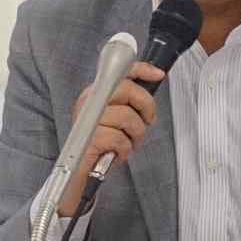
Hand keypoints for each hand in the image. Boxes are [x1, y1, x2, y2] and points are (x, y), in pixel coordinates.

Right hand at [59, 64, 166, 215]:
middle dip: (146, 105)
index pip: (119, 72)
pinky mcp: (90, 139)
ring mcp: (87, 120)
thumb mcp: (117, 119)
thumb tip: (151, 88)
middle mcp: (89, 102)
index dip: (142, 70)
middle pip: (126, 89)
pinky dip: (124, 150)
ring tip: (128, 142)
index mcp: (95, 93)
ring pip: (127, 117)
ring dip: (136, 135)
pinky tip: (117, 153)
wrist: (82, 170)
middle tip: (148, 120)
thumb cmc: (102, 144)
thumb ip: (130, 102)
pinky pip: (120, 139)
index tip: (158, 75)